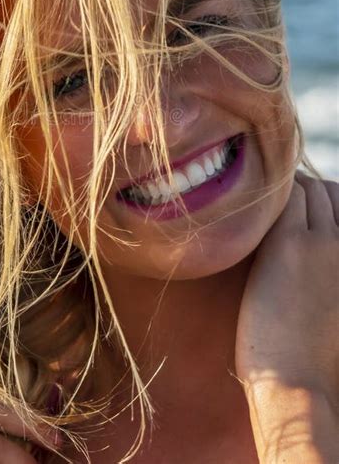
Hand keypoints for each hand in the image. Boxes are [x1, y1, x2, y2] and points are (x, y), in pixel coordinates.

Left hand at [235, 171, 338, 399]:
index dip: (320, 201)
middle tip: (272, 205)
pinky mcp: (289, 245)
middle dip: (302, 193)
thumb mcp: (333, 305)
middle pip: (326, 191)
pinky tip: (246, 212)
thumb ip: (327, 271)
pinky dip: (266, 199)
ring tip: (257, 209)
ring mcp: (322, 241)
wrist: (300, 386)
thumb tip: (307, 263)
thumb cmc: (313, 358)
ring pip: (305, 190)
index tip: (297, 209)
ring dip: (283, 193)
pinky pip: (280, 200)